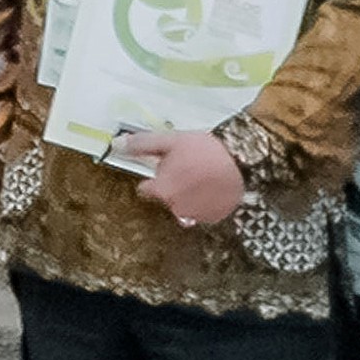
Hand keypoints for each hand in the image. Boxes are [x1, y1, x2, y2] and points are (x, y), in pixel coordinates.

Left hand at [117, 128, 247, 228]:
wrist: (243, 160)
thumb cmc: (205, 150)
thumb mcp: (171, 140)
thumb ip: (142, 145)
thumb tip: (116, 144)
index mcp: (162, 190)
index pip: (146, 189)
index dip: (153, 178)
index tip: (164, 168)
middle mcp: (176, 209)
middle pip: (166, 197)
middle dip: (172, 185)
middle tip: (188, 167)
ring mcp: (195, 216)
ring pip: (183, 205)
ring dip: (188, 194)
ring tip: (203, 176)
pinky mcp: (213, 219)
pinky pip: (201, 211)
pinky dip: (204, 202)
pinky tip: (212, 187)